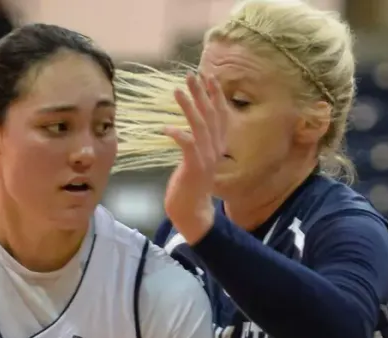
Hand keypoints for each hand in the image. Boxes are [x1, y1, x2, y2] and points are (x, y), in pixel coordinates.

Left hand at [163, 74, 228, 243]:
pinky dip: (178, 134)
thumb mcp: (197, 160)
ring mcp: (207, 158)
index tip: (209, 76)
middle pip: (211, 114)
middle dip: (202, 92)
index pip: (221, 114)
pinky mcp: (195, 167)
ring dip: (189, 106)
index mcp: (217, 146)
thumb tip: (190, 126)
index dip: (216, 95)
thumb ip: (198, 143)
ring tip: (177, 91)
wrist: (192, 213)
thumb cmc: (190, 186)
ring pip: (200, 126)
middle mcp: (215, 149)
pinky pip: (187, 145)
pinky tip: (166, 128)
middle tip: (192, 74)